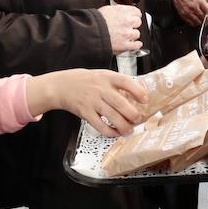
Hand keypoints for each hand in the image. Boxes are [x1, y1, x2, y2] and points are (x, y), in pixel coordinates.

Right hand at [28, 68, 147, 135]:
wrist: (62, 86)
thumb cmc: (86, 81)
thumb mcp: (102, 75)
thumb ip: (117, 84)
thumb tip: (138, 97)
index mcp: (107, 77)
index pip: (125, 81)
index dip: (137, 91)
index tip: (145, 99)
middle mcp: (100, 88)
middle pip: (120, 103)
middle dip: (133, 114)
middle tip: (139, 119)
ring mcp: (92, 101)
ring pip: (112, 116)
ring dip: (124, 126)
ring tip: (129, 130)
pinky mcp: (85, 112)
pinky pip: (100, 125)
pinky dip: (110, 132)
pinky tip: (115, 133)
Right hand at [98, 3, 142, 54]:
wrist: (90, 33)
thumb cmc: (94, 22)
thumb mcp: (106, 10)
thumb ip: (116, 11)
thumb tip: (119, 12)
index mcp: (122, 11)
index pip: (136, 12)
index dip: (134, 15)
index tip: (132, 17)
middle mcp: (127, 21)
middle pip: (137, 22)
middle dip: (133, 24)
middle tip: (127, 26)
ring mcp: (127, 34)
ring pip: (137, 34)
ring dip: (132, 35)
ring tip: (127, 36)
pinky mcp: (125, 45)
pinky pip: (136, 45)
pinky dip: (135, 45)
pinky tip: (133, 44)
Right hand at [170, 0, 207, 24]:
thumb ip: (206, 0)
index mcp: (199, 1)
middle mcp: (194, 7)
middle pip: (204, 18)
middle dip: (207, 18)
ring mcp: (188, 12)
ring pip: (198, 22)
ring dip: (201, 21)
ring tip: (202, 18)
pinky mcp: (183, 15)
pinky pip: (191, 23)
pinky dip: (195, 23)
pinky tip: (196, 19)